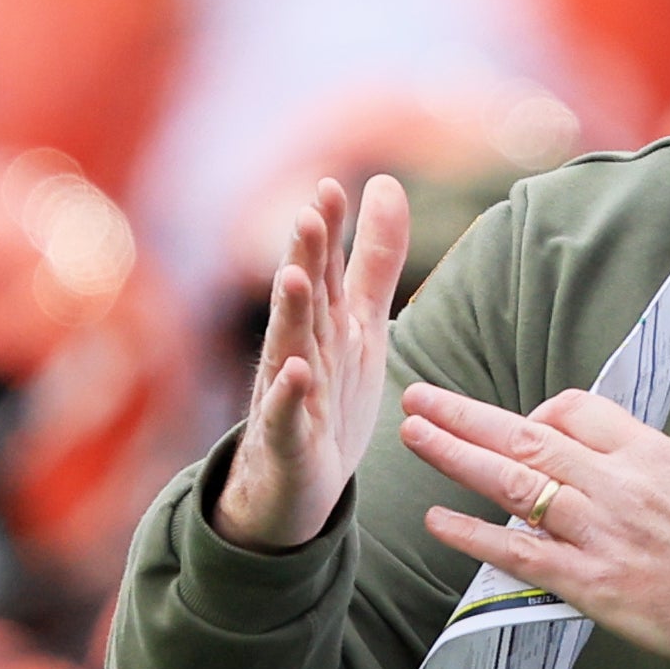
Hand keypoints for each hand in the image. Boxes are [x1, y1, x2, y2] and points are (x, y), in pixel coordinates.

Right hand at [211, 175, 410, 550]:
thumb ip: (374, 258)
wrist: (295, 486)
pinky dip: (287, 397)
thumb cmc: (328, 396)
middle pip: (303, 300)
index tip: (332, 187)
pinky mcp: (287, 443)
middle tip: (310, 214)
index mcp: (323, 323)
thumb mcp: (361, 324)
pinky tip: (293, 373)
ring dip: (291, 314)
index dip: (329, 231)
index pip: (324, 269)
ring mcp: (290, 397)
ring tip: (293, 278)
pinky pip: (285, 417)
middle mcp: (300, 351)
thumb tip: (384, 182)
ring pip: (288, 349)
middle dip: (305, 257)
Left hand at [399, 383, 669, 667]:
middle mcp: (618, 485)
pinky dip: (474, 535)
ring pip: (515, 484)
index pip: (573, 410)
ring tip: (415, 435)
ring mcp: (600, 533)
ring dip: (456, 456)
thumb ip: (639, 460)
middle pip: (527, 437)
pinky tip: (438, 519)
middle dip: (466, 415)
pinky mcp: (591, 583)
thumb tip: (591, 452)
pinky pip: (520, 553)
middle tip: (420, 396)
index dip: (535, 415)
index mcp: (646, 453)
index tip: (518, 428)